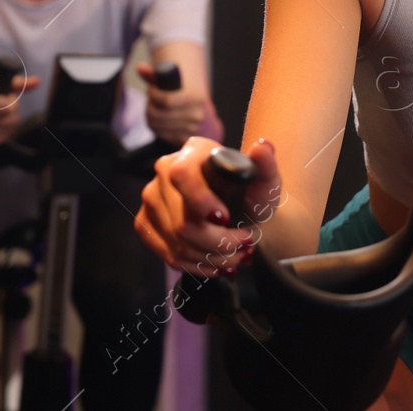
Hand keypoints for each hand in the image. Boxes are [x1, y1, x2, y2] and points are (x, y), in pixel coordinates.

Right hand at [0, 70, 39, 149]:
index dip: (13, 101)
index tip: (9, 96)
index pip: (7, 107)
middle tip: (7, 104)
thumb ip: (13, 82)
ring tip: (0, 112)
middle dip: (14, 111)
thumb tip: (37, 82)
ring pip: (6, 131)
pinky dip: (2, 131)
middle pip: (9, 120)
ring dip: (9, 121)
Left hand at [136, 63, 221, 144]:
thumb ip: (155, 74)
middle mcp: (196, 115)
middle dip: (149, 105)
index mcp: (196, 97)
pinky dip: (156, 126)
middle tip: (151, 100)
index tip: (151, 90)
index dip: (154, 95)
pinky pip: (160, 134)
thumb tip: (139, 67)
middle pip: (157, 115)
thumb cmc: (183, 93)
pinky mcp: (184, 139)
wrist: (200, 113)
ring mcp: (191, 129)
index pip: (166, 101)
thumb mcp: (173, 81)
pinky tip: (160, 119)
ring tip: (155, 108)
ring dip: (150, 116)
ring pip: (156, 125)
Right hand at [137, 136, 281, 277]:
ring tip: (237, 254)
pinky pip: (170, 256)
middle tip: (246, 243)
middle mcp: (164, 171)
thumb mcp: (264, 181)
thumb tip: (263, 147)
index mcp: (193, 151)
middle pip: (183, 222)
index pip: (183, 176)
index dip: (200, 201)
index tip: (225, 219)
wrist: (238, 208)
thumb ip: (267, 166)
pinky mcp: (145, 224)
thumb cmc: (249, 191)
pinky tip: (218, 261)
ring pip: (178, 244)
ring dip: (214, 257)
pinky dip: (199, 265)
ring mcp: (151, 199)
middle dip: (220, 241)